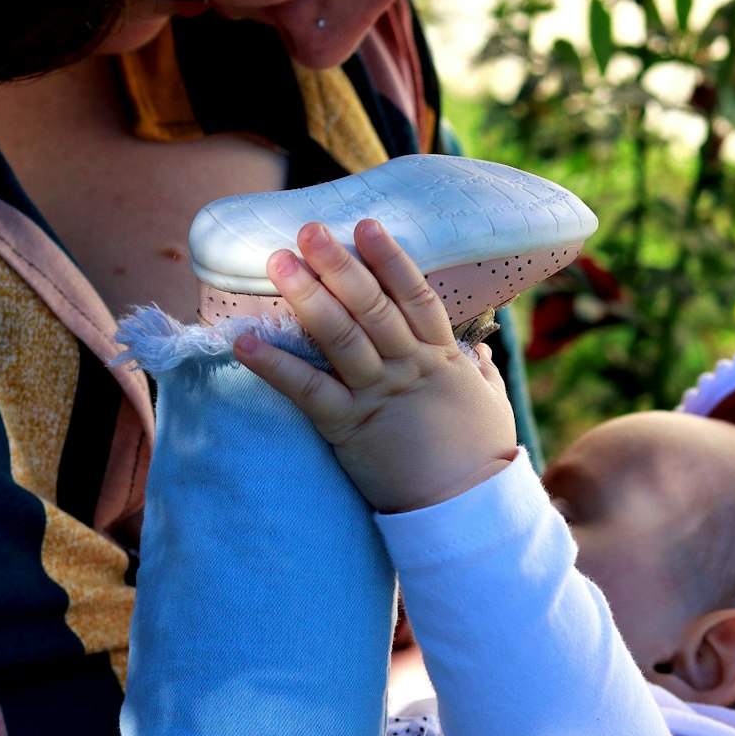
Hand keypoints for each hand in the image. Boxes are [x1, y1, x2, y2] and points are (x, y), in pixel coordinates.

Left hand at [233, 219, 517, 512]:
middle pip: (372, 306)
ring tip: (278, 262)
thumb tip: (479, 352)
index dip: (390, 258)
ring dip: (307, 296)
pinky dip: (274, 365)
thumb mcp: (491, 406)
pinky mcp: (350, 428)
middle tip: (308, 231)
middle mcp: (408, 368)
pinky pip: (307, 391)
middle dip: (339, 265)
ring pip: (340, 337)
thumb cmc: (481, 460)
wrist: (467, 510)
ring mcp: (378, 396)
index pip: (415, 297)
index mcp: (441, 360)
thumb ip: (480, 372)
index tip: (365, 225)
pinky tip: (244, 340)